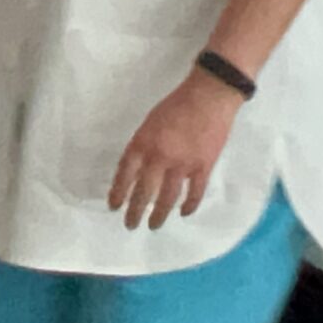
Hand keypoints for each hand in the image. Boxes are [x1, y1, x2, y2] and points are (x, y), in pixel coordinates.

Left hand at [106, 71, 243, 229]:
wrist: (209, 96)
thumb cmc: (176, 105)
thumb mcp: (150, 122)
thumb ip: (143, 145)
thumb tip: (138, 170)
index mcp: (143, 142)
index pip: (125, 173)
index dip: (118, 192)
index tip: (113, 206)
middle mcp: (159, 156)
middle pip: (144, 191)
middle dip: (135, 211)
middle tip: (130, 225)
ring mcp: (183, 164)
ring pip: (168, 197)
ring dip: (159, 215)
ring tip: (153, 226)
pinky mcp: (203, 167)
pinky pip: (195, 193)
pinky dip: (189, 206)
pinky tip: (183, 213)